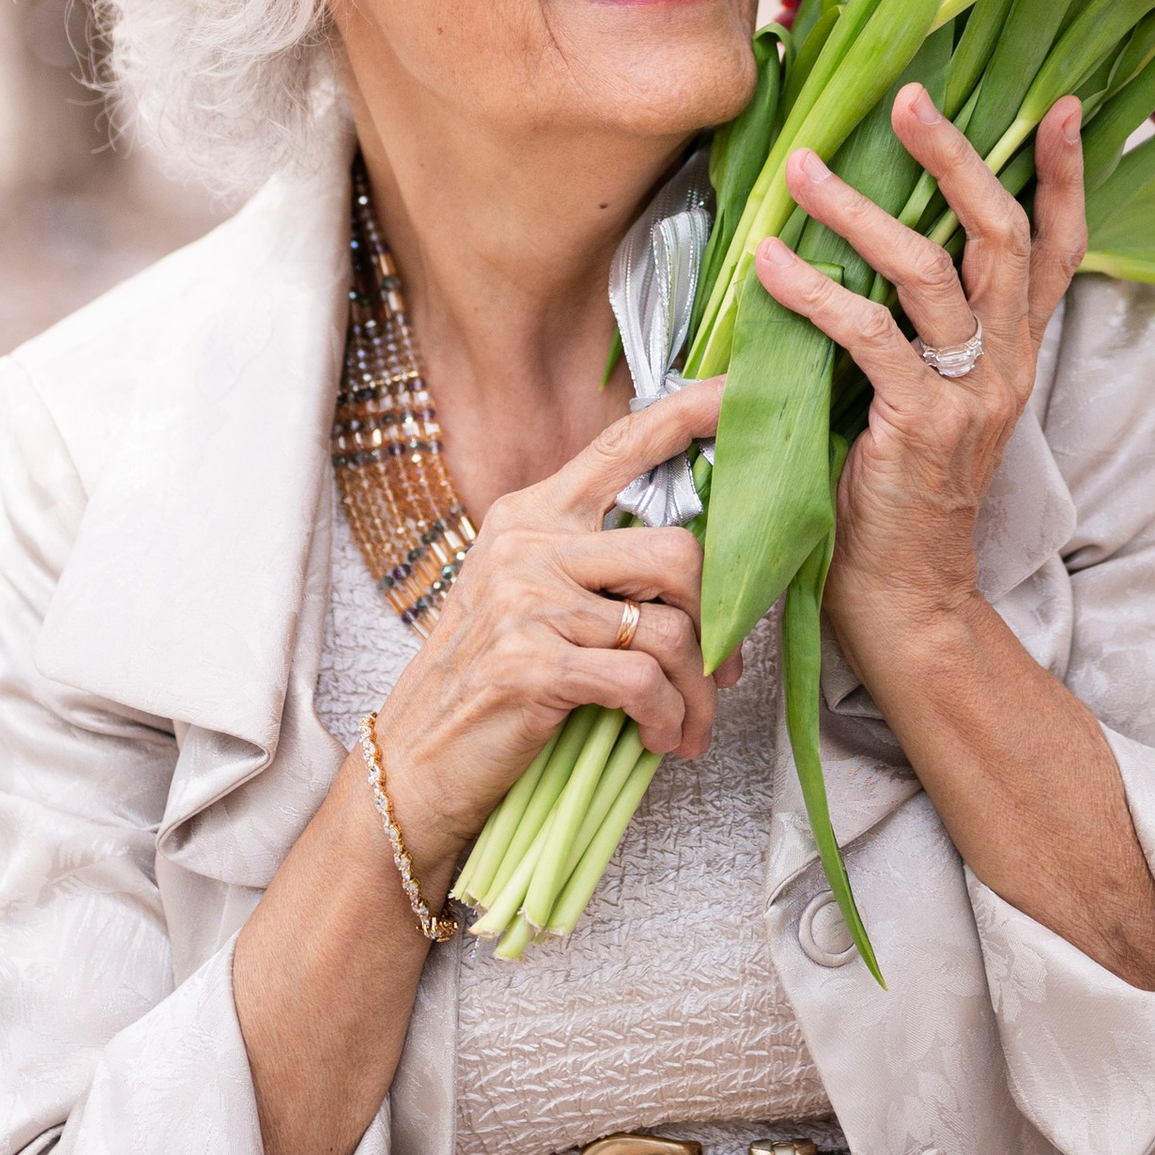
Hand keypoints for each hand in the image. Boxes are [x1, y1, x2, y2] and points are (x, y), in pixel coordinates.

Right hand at [371, 382, 728, 887]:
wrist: (416, 761)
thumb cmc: (487, 683)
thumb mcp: (527, 598)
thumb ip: (594, 562)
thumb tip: (697, 560)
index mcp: (531, 514)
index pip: (620, 444)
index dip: (688, 414)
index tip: (738, 393)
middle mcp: (528, 545)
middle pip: (676, 553)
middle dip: (718, 622)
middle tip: (722, 671)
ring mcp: (525, 602)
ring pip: (670, 629)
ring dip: (697, 692)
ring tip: (689, 724)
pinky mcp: (531, 664)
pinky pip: (642, 681)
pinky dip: (667, 718)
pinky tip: (658, 738)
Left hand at [754, 86, 1085, 665]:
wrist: (904, 603)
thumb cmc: (891, 496)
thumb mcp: (916, 400)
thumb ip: (901, 331)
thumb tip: (841, 244)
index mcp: (1012, 353)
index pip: (1059, 249)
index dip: (1068, 177)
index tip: (1065, 104)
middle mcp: (1005, 365)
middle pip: (1005, 236)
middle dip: (959, 156)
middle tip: (910, 97)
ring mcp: (968, 396)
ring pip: (933, 272)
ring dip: (860, 211)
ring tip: (802, 169)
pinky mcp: (920, 428)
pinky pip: (870, 338)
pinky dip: (816, 291)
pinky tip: (771, 264)